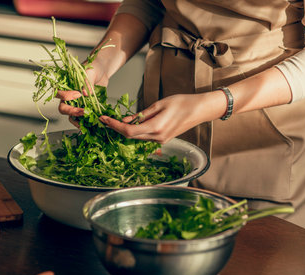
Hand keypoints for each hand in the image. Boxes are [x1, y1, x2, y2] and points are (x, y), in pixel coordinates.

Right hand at [56, 60, 109, 126]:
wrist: (103, 71)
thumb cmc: (93, 67)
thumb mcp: (90, 71)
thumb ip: (87, 81)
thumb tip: (85, 93)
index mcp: (65, 86)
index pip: (60, 94)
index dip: (67, 96)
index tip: (78, 94)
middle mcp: (69, 96)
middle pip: (63, 108)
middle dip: (71, 111)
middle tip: (82, 111)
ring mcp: (76, 103)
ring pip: (71, 116)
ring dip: (77, 119)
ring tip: (86, 121)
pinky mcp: (85, 108)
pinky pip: (82, 118)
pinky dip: (85, 122)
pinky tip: (91, 123)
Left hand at [99, 93, 218, 143]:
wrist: (200, 110)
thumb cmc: (182, 103)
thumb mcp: (159, 104)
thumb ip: (141, 114)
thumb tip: (125, 119)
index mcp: (156, 128)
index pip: (128, 131)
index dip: (114, 126)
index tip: (104, 119)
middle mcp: (157, 138)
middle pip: (130, 136)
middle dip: (116, 128)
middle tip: (105, 119)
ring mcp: (160, 141)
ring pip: (136, 137)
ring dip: (124, 130)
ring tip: (113, 120)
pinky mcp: (162, 139)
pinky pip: (144, 136)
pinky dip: (135, 131)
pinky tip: (129, 123)